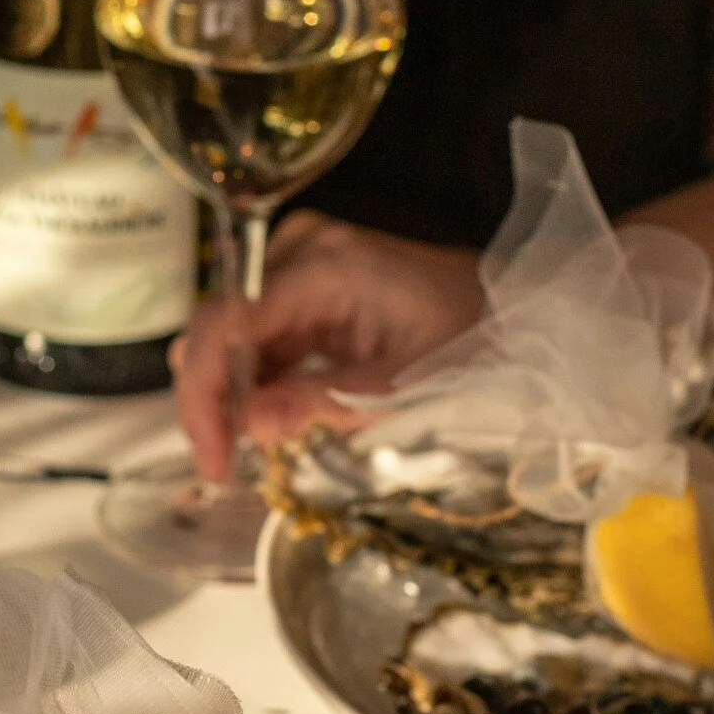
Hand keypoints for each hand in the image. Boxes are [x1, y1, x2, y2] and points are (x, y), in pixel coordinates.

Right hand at [172, 213, 484, 479]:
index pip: (226, 323)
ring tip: (243, 448)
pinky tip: (269, 416)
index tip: (212, 459)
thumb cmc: (473, 339)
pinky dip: (256, 381)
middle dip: (209, 400)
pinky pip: (258, 335)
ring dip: (230, 394)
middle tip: (222, 463)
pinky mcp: (305, 282)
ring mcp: (300, 261)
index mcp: (326, 265)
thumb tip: (253, 427)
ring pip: (229, 335)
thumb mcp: (405, 386)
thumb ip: (326, 404)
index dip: (203, 396)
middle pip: (216, 326)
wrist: (511, 310)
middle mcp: (300, 250)